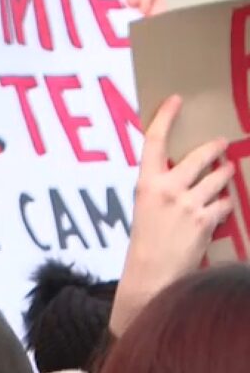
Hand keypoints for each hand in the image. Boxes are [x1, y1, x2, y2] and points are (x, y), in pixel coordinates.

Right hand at [110, 95, 233, 333]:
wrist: (152, 271)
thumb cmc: (146, 240)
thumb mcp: (146, 207)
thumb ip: (162, 187)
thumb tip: (185, 174)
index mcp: (146, 182)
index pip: (154, 141)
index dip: (165, 117)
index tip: (175, 100)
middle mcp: (168, 188)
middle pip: (198, 157)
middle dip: (214, 149)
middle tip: (222, 144)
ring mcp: (189, 203)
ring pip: (218, 179)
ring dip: (224, 175)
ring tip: (226, 172)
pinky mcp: (206, 219)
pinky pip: (224, 203)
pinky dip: (224, 204)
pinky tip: (220, 207)